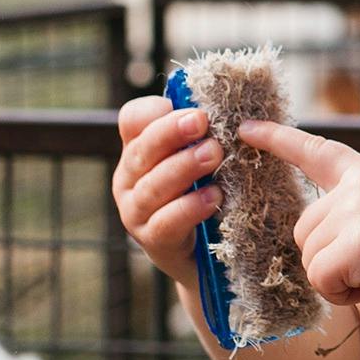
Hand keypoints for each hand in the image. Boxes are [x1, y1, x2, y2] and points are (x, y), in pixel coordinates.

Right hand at [113, 94, 221, 288]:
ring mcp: (135, 212)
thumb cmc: (204, 194)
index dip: (155, 112)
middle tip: (202, 122)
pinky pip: (167, 222)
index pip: (133, 120)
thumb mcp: (201, 160)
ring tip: (214, 155)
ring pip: (153, 186)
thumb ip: (203, 135)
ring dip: (184, 168)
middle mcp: (129, 178)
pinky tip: (214, 197)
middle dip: (172, 133)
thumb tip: (230, 104)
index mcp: (138, 150)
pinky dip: (190, 208)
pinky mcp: (153, 241)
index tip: (188, 108)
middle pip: (142, 150)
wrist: (205, 256)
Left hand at [238, 120, 359, 313]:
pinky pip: (321, 280)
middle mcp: (357, 186)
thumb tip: (321, 249)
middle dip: (329, 257)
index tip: (246, 129)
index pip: (317, 152)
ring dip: (339, 277)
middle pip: (304, 229)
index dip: (278, 140)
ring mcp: (353, 211)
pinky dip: (344, 294)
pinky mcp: (352, 243)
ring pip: (309, 258)